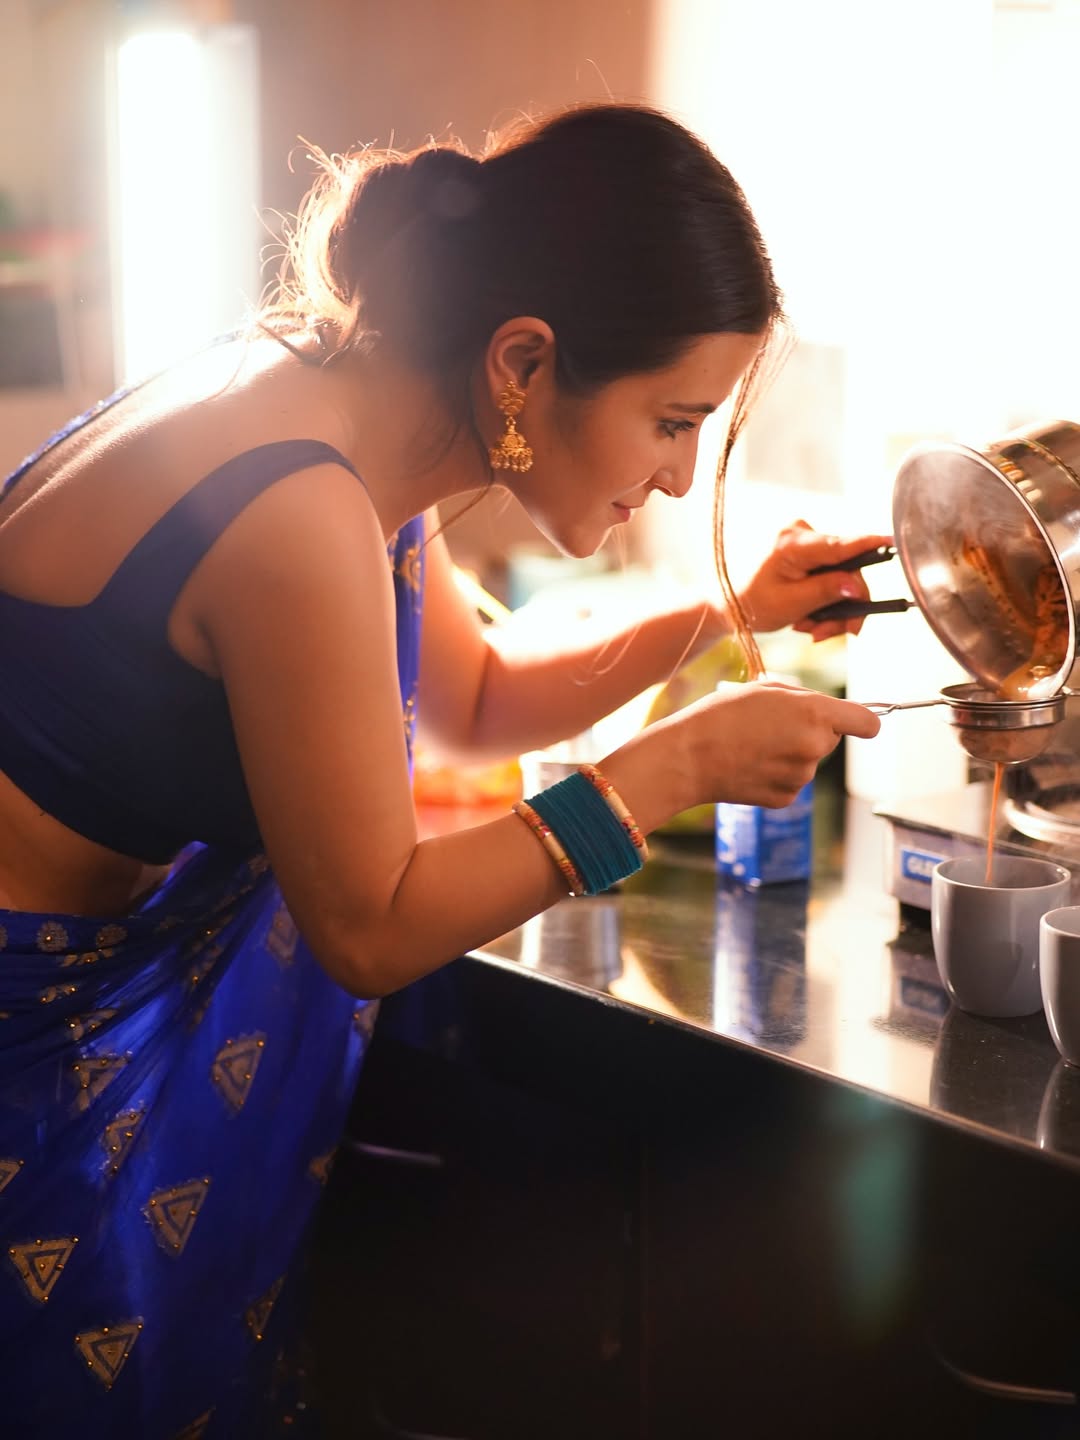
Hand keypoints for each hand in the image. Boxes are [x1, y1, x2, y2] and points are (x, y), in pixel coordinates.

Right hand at [677, 679, 880, 808]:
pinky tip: (750, 765)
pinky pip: (791, 781)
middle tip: (772, 725)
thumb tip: (825, 712)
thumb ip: (804, 699)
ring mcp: (801, 777)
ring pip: (808, 760)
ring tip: (752, 745)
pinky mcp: (785, 798)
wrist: (688, 757)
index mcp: (814, 714)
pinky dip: (776, 773)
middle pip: (831, 739)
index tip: (857, 723)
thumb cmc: (721, 715)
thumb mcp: (765, 689)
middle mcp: (814, 747)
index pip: (867, 723)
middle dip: (811, 731)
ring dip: (790, 752)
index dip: (864, 722)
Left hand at [737, 520, 895, 641]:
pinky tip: (809, 619)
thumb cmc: (752, 603)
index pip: (841, 544)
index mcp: (793, 543)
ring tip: (810, 629)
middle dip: (844, 606)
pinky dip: (825, 602)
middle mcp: (802, 533)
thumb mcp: (791, 604)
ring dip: (832, 609)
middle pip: (847, 569)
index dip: (870, 544)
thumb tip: (857, 586)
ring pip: (842, 577)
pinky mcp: (809, 552)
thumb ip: (827, 592)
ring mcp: (806, 542)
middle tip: (831, 633)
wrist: (730, 605)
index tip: (892, 543)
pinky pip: (831, 576)